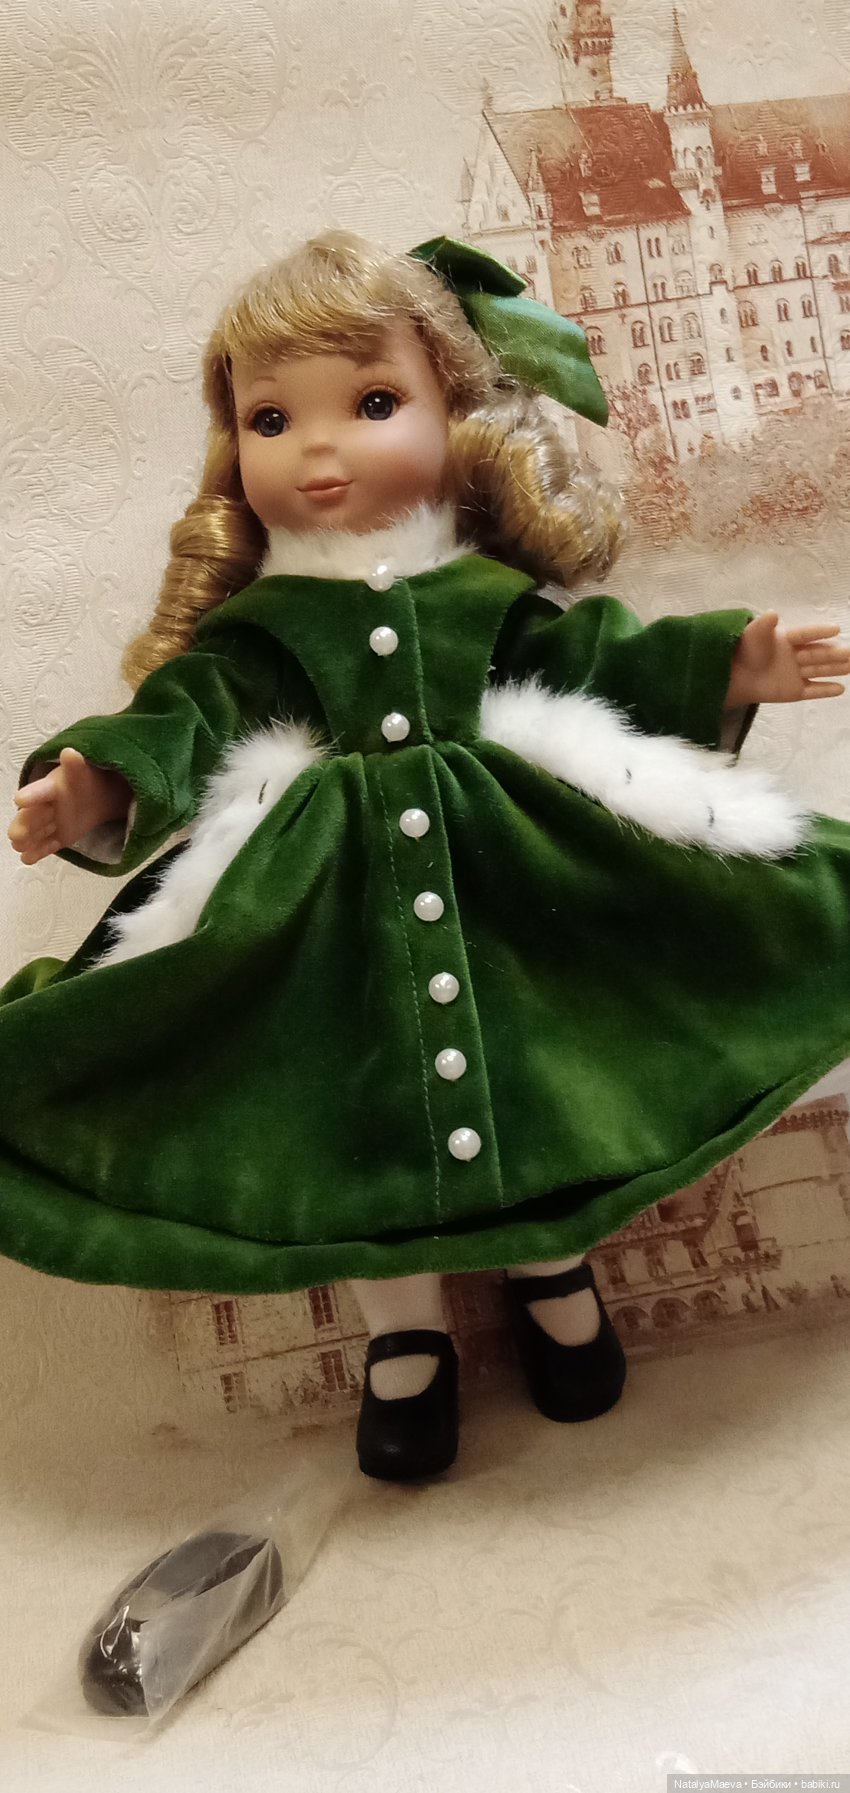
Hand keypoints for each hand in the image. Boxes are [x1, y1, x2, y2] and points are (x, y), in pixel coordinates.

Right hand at [7, 747, 131, 865]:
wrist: (93, 797)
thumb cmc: (81, 780)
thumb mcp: (80, 772)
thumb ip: (75, 765)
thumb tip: (69, 752)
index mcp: (47, 788)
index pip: (39, 791)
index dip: (31, 795)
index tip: (20, 799)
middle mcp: (41, 807)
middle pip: (29, 817)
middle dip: (23, 825)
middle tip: (18, 834)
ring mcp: (47, 824)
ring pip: (32, 834)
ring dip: (26, 840)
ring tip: (20, 846)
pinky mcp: (55, 839)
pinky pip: (44, 848)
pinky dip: (36, 853)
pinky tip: (28, 858)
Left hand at [726, 612, 849, 706]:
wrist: (736, 676)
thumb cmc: (745, 650)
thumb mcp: (752, 635)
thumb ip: (763, 625)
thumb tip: (773, 613)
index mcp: (790, 638)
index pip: (806, 634)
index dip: (819, 632)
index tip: (835, 629)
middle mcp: (798, 654)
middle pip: (818, 653)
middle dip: (834, 653)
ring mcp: (798, 673)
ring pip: (819, 670)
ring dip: (836, 669)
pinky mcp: (796, 691)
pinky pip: (813, 690)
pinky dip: (825, 690)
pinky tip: (840, 689)